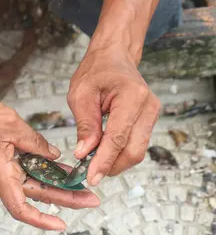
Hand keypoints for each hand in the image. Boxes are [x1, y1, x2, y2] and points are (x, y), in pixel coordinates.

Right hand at [0, 87, 99, 229]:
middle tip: (92, 200)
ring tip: (84, 187)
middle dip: (66, 199)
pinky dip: (45, 173)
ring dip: (58, 187)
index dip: (41, 220)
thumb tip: (53, 155)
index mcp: (0, 173)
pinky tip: (64, 171)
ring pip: (34, 185)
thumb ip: (35, 142)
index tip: (61, 225)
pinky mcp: (2, 165)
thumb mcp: (10, 124)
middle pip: (36, 196)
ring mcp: (1, 173)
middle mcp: (1, 178)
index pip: (20, 208)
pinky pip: (26, 173)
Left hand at [67, 47, 160, 184]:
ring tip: (94, 162)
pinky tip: (103, 153)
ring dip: (116, 162)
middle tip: (89, 173)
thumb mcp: (80, 94)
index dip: (104, 161)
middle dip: (112, 166)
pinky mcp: (150, 121)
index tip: (91, 177)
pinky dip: (120, 154)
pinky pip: (137, 145)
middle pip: (134, 151)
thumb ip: (85, 125)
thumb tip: (84, 154)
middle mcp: (148, 107)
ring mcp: (153, 114)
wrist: (114, 56)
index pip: (118, 138)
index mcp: (132, 96)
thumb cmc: (96, 71)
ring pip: (137, 151)